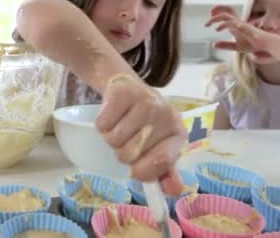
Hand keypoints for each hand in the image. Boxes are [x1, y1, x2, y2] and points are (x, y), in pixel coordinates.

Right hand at [96, 74, 187, 195]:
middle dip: (122, 151)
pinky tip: (112, 115)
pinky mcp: (123, 93)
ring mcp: (145, 102)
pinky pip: (102, 125)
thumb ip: (164, 170)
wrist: (128, 88)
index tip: (136, 169)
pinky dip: (101, 124)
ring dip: (110, 138)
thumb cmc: (145, 122)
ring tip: (119, 126)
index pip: (161, 162)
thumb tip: (173, 191)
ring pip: (114, 140)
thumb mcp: (158, 145)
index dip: (143, 170)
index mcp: (178, 133)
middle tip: (128, 138)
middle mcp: (165, 116)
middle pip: (130, 155)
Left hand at [205, 5, 274, 52]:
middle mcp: (237, 22)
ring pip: (226, 16)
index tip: (209, 16)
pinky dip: (224, 24)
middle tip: (206, 19)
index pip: (225, 15)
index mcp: (235, 25)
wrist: (266, 45)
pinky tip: (217, 29)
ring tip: (208, 24)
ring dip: (216, 18)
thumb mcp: (236, 46)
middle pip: (224, 13)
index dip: (216, 14)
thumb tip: (213, 45)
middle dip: (215, 12)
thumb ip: (225, 45)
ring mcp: (241, 24)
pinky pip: (233, 23)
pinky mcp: (244, 27)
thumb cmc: (253, 44)